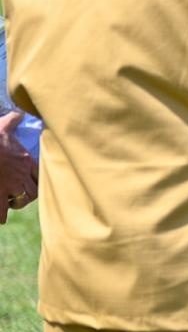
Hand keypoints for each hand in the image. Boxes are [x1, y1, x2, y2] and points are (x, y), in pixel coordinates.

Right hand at [0, 110, 38, 224]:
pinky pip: (2, 211)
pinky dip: (2, 216)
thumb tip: (18, 113)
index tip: (33, 183)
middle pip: (33, 190)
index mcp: (26, 161)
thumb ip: (12, 121)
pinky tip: (1, 218)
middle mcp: (21, 175)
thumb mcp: (2, 126)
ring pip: (22, 200)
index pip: (40, 175)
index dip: (38, 181)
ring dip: (17, 203)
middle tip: (21, 195)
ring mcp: (9, 186)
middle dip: (28, 194)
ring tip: (12, 203)